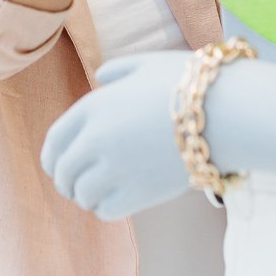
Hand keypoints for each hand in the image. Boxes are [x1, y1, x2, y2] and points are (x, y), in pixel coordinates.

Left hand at [41, 50, 196, 219]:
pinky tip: (115, 201)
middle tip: (73, 186)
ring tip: (96, 193)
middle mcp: (96, 139)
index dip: (51, 157)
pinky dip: (105, 208)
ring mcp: (115, 168)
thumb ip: (118, 70)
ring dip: (85, 196)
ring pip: (81, 194)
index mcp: (92, 107)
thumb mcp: (146, 64)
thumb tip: (102, 76)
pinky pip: (105, 210)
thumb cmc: (188, 84)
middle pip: (63, 172)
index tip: (55, 165)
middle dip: (65, 181)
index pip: (55, 140)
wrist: (224, 112)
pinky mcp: (138, 193)